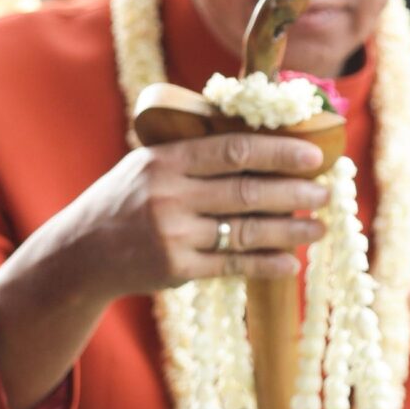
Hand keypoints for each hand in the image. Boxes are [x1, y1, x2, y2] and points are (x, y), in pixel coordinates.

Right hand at [0, 132, 329, 408]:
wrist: (82, 251)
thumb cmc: (127, 200)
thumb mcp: (150, 163)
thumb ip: (196, 151)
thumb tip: (264, 140)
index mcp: (167, 159)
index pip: (234, 149)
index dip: (279, 151)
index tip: (314, 155)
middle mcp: (169, 194)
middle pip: (247, 190)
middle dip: (294, 192)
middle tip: (327, 192)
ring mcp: (173, 233)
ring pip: (246, 230)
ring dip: (290, 229)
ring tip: (320, 226)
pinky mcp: (176, 267)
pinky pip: (233, 264)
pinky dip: (266, 264)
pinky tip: (291, 262)